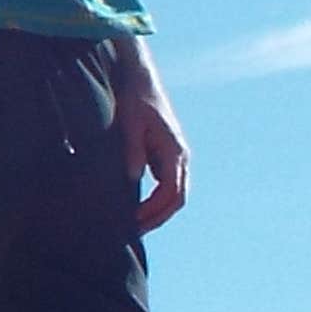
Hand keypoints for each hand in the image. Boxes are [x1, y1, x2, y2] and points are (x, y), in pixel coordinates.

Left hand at [106, 50, 188, 236]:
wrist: (140, 80)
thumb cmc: (135, 100)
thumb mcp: (130, 124)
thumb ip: (133, 151)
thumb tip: (134, 178)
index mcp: (174, 151)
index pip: (172, 193)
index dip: (154, 212)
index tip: (134, 222)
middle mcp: (180, 157)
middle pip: (177, 199)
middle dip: (157, 217)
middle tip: (133, 231)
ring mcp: (174, 157)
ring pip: (173, 193)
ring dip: (157, 211)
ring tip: (134, 224)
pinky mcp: (165, 154)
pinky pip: (165, 184)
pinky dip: (154, 199)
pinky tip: (135, 206)